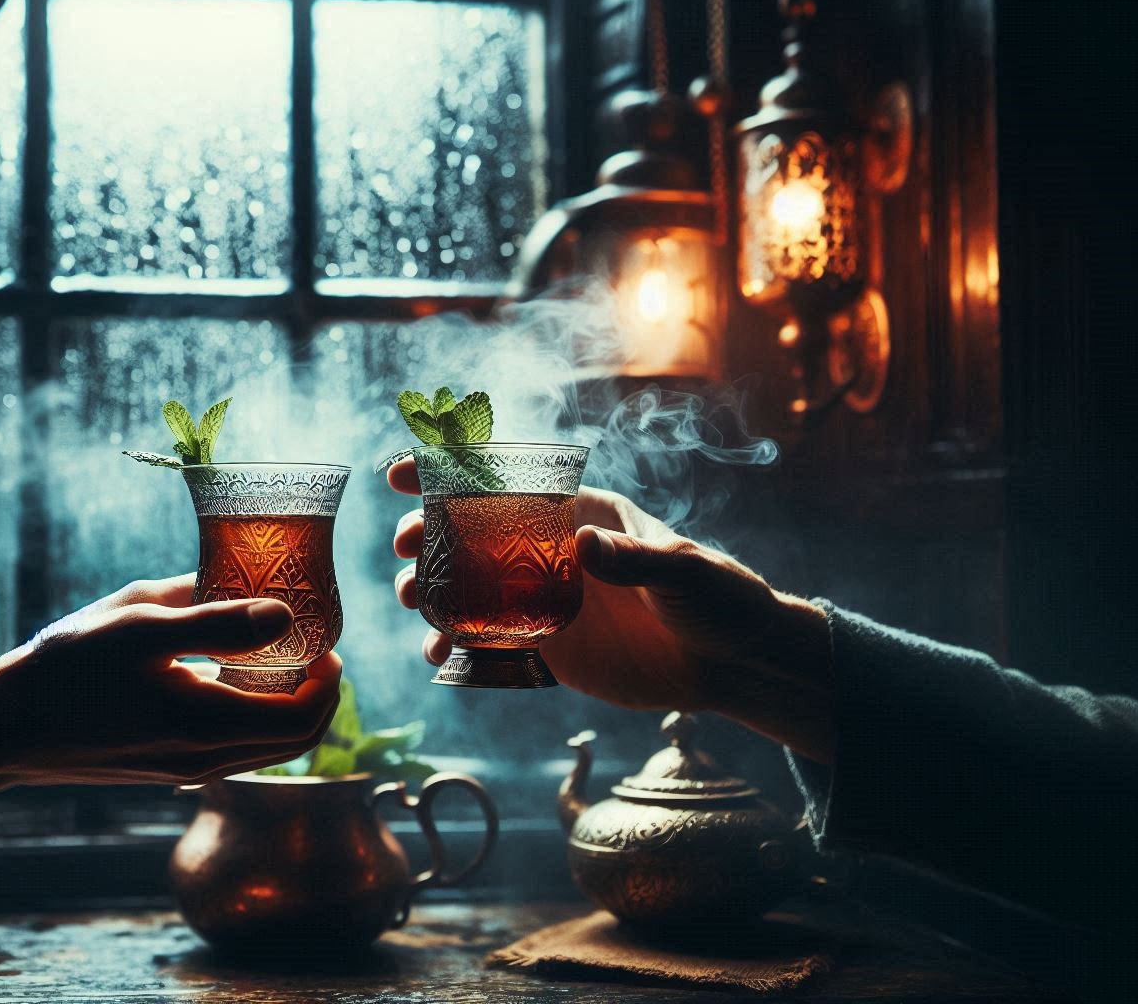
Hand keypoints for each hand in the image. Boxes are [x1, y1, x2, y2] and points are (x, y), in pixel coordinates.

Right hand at [0, 575, 340, 849]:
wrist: (3, 727)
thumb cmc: (66, 669)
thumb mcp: (142, 626)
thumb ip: (217, 620)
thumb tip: (282, 615)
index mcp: (208, 726)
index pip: (305, 720)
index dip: (330, 681)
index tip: (327, 638)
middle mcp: (205, 761)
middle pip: (292, 740)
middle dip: (316, 693)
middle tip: (312, 644)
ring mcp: (183, 772)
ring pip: (261, 747)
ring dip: (282, 704)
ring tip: (271, 650)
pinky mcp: (163, 769)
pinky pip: (229, 747)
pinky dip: (247, 713)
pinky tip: (223, 671)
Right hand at [388, 459, 833, 760]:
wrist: (735, 664)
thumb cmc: (719, 599)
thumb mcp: (682, 571)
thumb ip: (633, 560)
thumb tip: (583, 547)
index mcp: (583, 512)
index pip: (509, 482)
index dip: (451, 473)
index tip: (402, 475)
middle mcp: (555, 550)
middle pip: (474, 533)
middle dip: (430, 534)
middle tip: (405, 548)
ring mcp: (547, 598)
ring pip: (472, 586)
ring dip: (434, 589)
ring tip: (413, 601)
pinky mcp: (550, 645)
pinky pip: (490, 640)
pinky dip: (458, 645)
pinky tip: (439, 655)